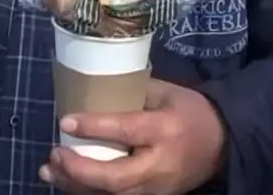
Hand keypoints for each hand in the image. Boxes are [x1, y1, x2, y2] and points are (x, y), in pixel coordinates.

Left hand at [41, 81, 226, 194]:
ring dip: (77, 186)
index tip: (65, 121)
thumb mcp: (166, 92)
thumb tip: (91, 88)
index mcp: (165, 130)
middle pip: (117, 178)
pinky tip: (69, 183)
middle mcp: (160, 165)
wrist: (223, 143)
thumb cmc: (189, 111)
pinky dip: (90, 193)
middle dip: (80, 170)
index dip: (94, 127)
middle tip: (54, 154)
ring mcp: (158, 189)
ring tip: (49, 172)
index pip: (126, 130)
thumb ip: (133, 93)